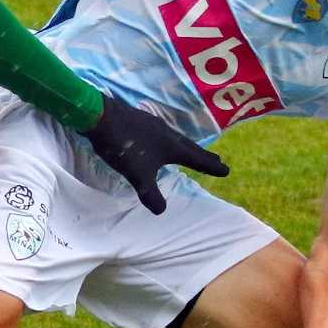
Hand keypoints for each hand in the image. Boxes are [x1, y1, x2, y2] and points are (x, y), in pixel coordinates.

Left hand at [80, 93, 229, 213]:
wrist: (100, 116)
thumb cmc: (124, 146)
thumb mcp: (138, 175)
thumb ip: (150, 193)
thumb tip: (161, 211)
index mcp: (172, 147)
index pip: (197, 159)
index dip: (211, 166)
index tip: (227, 170)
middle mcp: (168, 134)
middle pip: (190, 147)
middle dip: (204, 156)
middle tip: (217, 161)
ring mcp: (154, 125)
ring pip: (177, 138)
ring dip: (187, 147)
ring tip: (191, 152)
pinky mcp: (141, 120)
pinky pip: (163, 133)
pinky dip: (170, 141)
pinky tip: (161, 142)